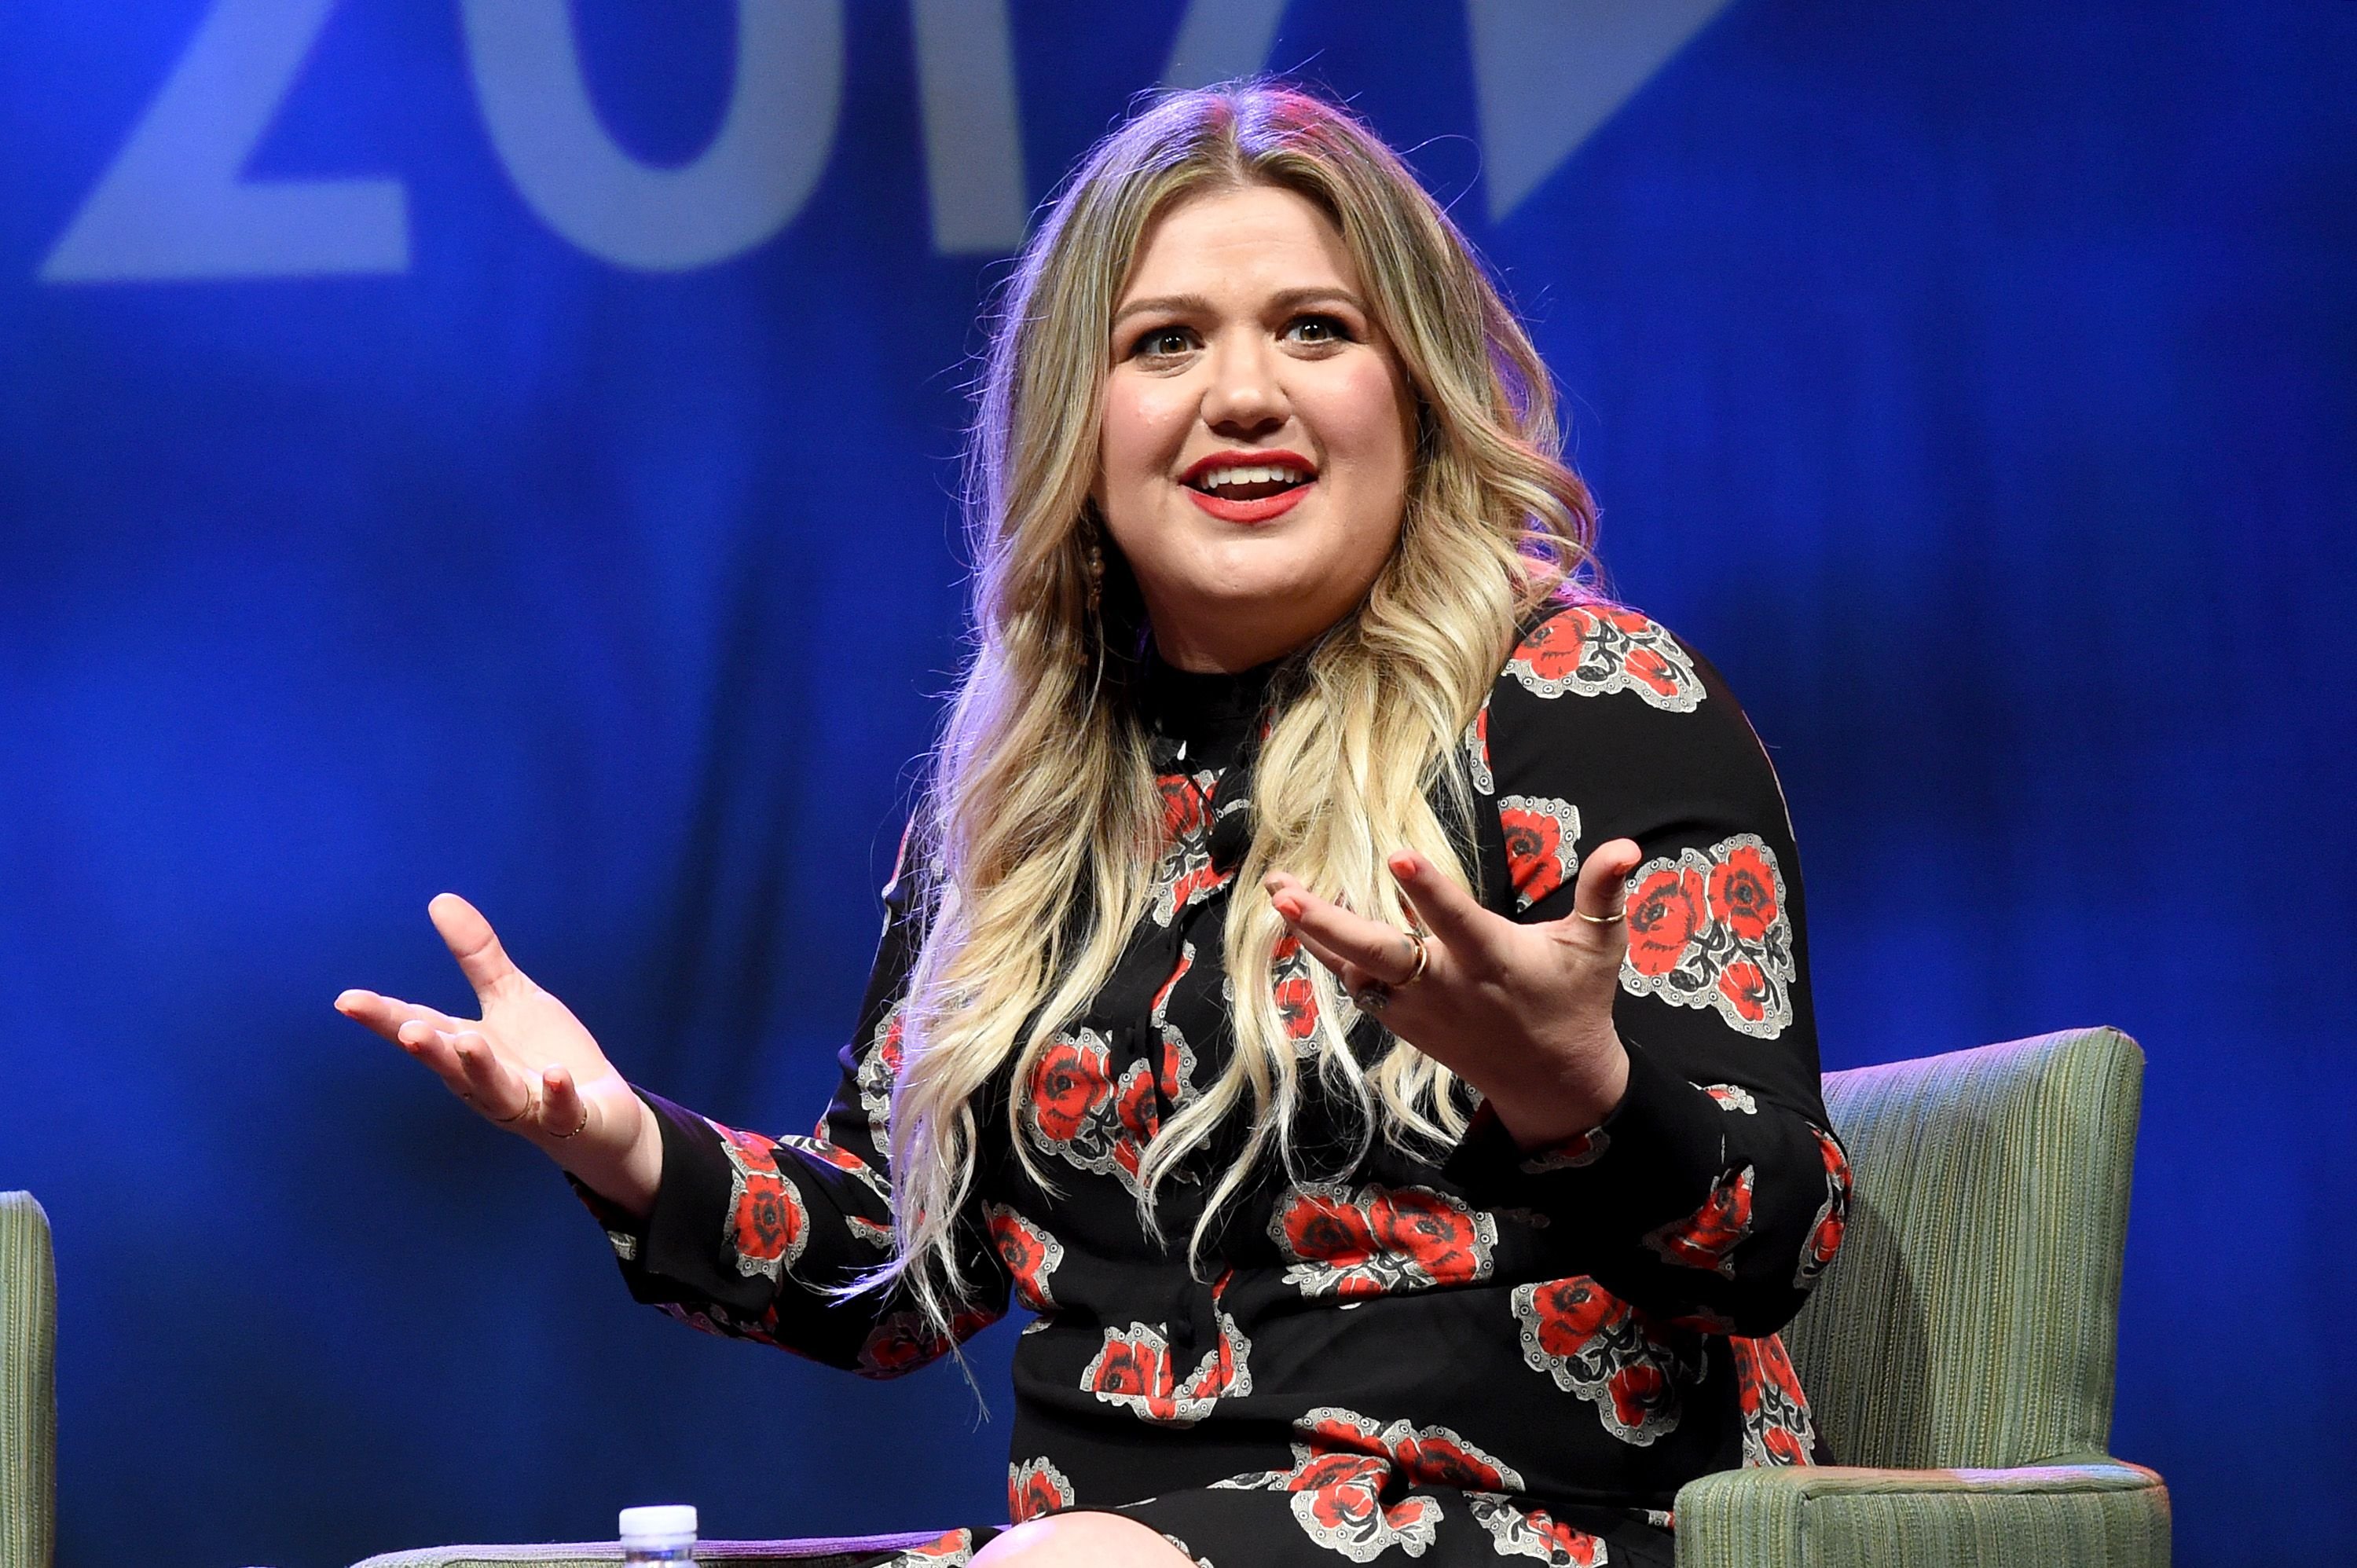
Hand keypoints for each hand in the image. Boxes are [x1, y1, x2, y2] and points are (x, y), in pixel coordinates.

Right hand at [336, 893, 661, 1215]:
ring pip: (496, 1089)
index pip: (422, 1027)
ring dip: (481, 1068)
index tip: (347, 1000)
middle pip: (450, 1065)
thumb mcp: (511, 997)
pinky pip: (560, 1109)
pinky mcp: (568, 1120)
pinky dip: (556, 1094)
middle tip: (407, 1031)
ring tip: (469, 1042)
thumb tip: (439, 899)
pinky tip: (555, 1075)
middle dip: (429, 1049)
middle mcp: (486, 1081)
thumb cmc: (543, 1054)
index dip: (385, 1017)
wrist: (601, 1114)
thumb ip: (477, 956)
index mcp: (466, 1049)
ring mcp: (526, 1104)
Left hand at [1265, 840, 1642, 1148]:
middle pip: (1379, 952)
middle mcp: (1448, 984)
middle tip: (1285, 890)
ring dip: (1313, 932)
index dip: (1429, 891)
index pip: (1456, 921)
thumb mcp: (1599, 946)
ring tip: (1278, 889)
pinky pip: (1358, 985)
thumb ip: (1604, 891)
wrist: (1552, 1082)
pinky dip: (1327, 955)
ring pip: (1356, 967)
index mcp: (1493, 959)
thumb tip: (1630, 845)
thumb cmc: (1575, 1000)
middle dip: (1328, 921)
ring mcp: (1419, 1007)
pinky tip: (1297, 922)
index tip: (1399, 858)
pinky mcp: (1404, 1021)